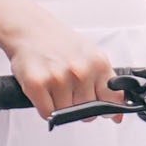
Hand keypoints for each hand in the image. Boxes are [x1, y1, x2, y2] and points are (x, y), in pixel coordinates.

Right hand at [5, 12, 119, 121]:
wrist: (30, 29)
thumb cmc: (59, 43)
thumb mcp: (91, 56)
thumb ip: (106, 84)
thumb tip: (116, 116)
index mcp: (98, 64)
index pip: (113, 100)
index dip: (107, 110)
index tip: (101, 110)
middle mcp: (80, 71)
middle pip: (88, 113)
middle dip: (79, 107)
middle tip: (68, 89)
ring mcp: (59, 78)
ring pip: (66, 114)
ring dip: (60, 106)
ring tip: (54, 86)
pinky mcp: (37, 84)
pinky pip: (47, 113)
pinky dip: (45, 108)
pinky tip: (45, 92)